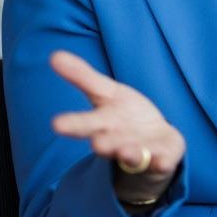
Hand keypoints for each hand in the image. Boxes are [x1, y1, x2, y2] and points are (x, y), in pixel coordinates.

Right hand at [50, 50, 185, 203]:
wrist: (155, 144)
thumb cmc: (124, 116)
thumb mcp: (106, 93)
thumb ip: (82, 77)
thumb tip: (54, 54)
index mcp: (101, 125)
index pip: (84, 123)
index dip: (71, 124)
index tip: (56, 124)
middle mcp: (118, 143)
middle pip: (107, 143)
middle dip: (103, 144)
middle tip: (97, 144)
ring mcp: (140, 153)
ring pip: (134, 155)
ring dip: (131, 153)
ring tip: (126, 151)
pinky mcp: (162, 158)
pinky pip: (162, 161)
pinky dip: (161, 161)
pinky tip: (161, 161)